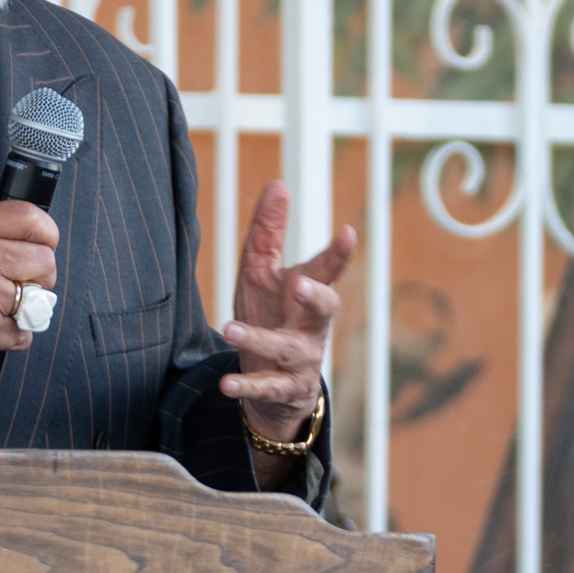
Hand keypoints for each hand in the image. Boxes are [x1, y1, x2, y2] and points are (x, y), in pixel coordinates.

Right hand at [0, 202, 59, 407]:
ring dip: (23, 311)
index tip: (42, 250)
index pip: (31, 217)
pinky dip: (9, 337)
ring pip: (37, 299)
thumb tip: (33, 247)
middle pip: (44, 260)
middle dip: (41, 279)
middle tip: (21, 287)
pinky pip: (22, 332)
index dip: (47, 237)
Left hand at [218, 180, 354, 455]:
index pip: (328, 269)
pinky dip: (247, 386)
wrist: (276, 383)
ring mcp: (301, 359)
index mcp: (308, 293)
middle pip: (326, 309)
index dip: (339, 253)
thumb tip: (278, 183)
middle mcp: (312, 326)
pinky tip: (226, 384)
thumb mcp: (263, 272)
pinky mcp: (283, 388)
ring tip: (229, 328)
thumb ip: (269, 231)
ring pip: (286, 349)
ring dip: (258, 338)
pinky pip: (266, 387)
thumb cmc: (271, 315)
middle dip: (316, 296)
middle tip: (301, 283)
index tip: (347, 232)